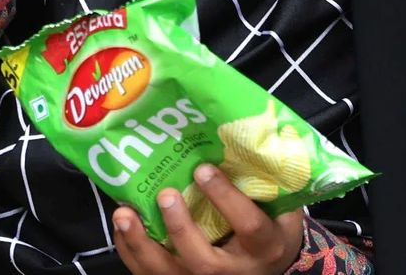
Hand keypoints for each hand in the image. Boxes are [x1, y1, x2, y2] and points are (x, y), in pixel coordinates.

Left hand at [112, 165, 305, 274]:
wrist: (265, 270)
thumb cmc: (271, 233)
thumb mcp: (282, 213)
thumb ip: (267, 187)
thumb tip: (242, 144)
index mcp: (264, 248)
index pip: (248, 226)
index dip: (226, 197)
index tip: (202, 169)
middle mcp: (234, 273)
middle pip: (203, 262)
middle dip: (180, 228)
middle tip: (165, 195)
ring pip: (170, 274)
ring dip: (142, 245)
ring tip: (125, 215)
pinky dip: (131, 252)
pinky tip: (122, 228)